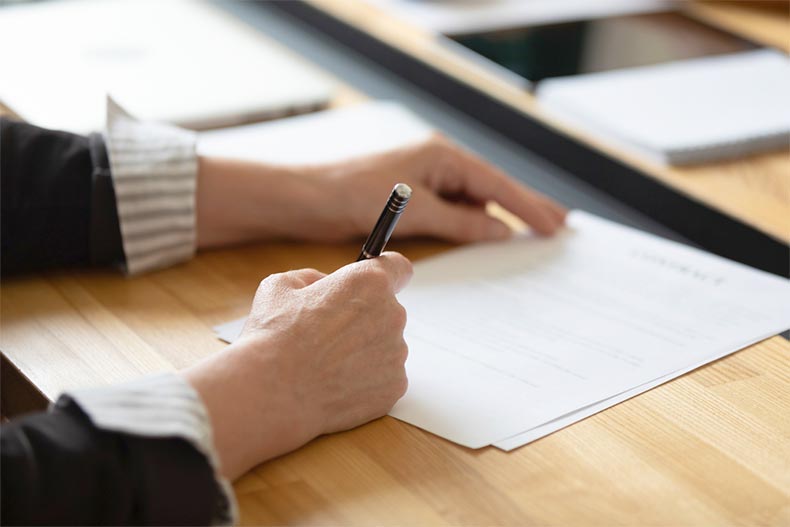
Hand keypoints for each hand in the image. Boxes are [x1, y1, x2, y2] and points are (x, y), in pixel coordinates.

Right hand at [182, 252, 411, 479]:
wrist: (271, 393)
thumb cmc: (273, 336)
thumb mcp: (281, 286)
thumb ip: (313, 278)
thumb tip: (325, 285)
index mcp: (369, 283)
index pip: (398, 268)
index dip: (387, 274)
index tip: (374, 285)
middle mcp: (392, 315)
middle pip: (387, 311)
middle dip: (364, 318)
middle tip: (329, 334)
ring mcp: (396, 354)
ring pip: (384, 346)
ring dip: (363, 351)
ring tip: (326, 364)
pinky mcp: (394, 387)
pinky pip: (384, 377)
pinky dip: (365, 380)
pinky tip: (335, 384)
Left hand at [195, 135, 565, 247]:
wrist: (312, 199)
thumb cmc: (355, 196)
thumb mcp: (415, 211)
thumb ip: (459, 220)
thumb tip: (498, 229)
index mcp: (442, 156)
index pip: (495, 184)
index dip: (527, 206)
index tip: (553, 225)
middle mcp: (439, 162)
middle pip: (492, 187)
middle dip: (526, 204)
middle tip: (561, 222)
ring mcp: (428, 179)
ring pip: (475, 198)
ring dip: (503, 214)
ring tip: (536, 228)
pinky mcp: (416, 196)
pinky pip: (456, 208)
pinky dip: (476, 221)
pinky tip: (491, 232)